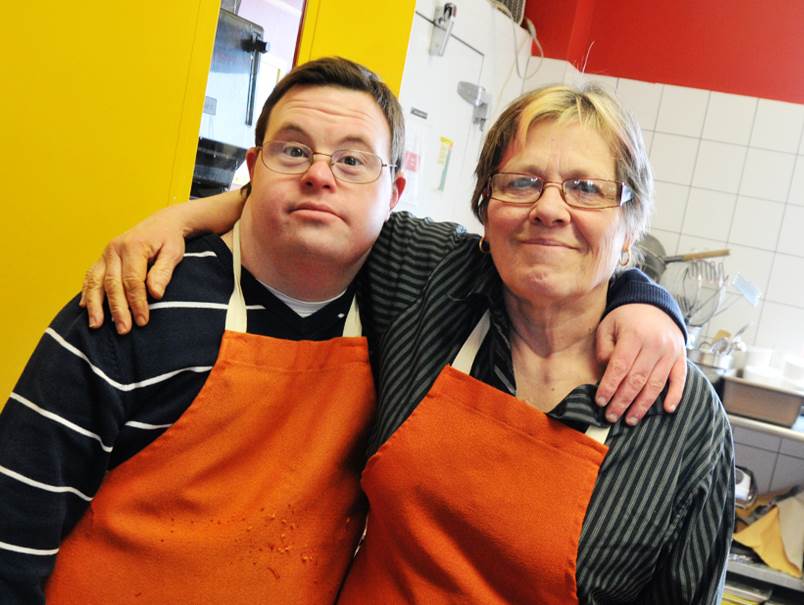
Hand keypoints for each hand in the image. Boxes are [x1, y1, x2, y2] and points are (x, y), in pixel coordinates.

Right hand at [79, 212, 186, 333]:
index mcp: (134, 247)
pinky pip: (90, 277)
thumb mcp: (173, 253)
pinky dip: (87, 293)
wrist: (161, 223)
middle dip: (117, 309)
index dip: (137, 302)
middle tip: (124, 330)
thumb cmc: (169, 240)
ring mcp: (105, 254)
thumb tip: (155, 294)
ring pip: (95, 281)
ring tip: (96, 325)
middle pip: (112, 284)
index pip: (133, 280)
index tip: (143, 320)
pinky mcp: (102, 259)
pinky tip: (85, 308)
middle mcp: (115, 250)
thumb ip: (163, 272)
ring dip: (95, 305)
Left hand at [594, 304, 686, 424]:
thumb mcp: (607, 326)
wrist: (653, 304)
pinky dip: (675, 395)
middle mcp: (655, 345)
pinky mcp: (681, 357)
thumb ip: (604, 349)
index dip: (609, 386)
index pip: (620, 366)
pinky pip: (680, 379)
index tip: (600, 402)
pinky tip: (666, 410)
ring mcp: (670, 352)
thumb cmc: (625, 318)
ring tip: (630, 420)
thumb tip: (606, 373)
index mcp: (634, 335)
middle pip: (637, 379)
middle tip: (611, 417)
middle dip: (622, 401)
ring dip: (643, 405)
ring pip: (656, 384)